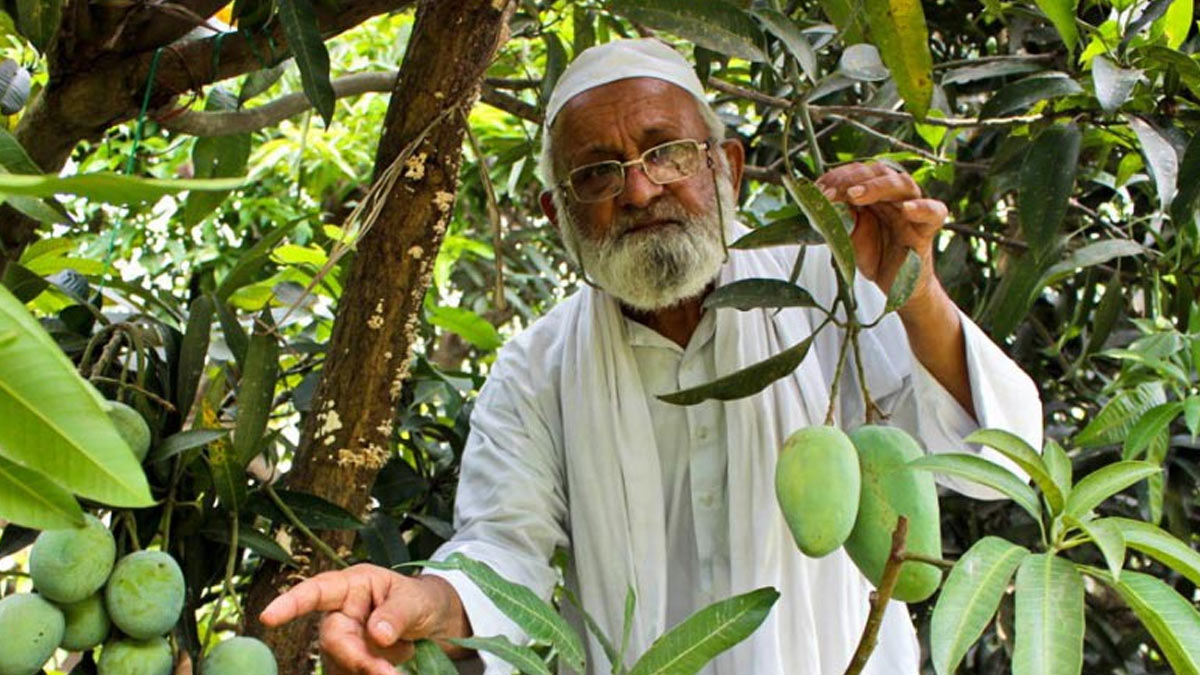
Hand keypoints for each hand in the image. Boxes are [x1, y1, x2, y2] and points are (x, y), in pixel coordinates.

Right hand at [259, 564, 460, 674]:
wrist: (434, 623)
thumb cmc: (420, 600)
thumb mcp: (416, 600)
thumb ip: (397, 613)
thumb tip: (376, 633)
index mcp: (352, 585)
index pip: (317, 591)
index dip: (291, 603)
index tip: (268, 617)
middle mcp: (340, 612)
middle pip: (332, 640)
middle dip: (358, 659)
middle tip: (388, 674)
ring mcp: (343, 640)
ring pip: (343, 664)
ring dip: (371, 668)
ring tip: (404, 656)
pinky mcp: (348, 663)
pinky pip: (350, 674)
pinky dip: (370, 674)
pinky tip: (392, 666)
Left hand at [815, 162, 947, 302]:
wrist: (897, 288)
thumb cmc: (876, 258)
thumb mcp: (848, 239)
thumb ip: (839, 221)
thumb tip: (823, 202)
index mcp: (875, 195)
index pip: (859, 173)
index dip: (838, 177)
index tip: (818, 189)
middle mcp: (894, 197)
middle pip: (879, 172)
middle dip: (851, 179)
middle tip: (829, 193)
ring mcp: (912, 211)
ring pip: (904, 185)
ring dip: (877, 186)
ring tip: (854, 195)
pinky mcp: (926, 230)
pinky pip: (935, 212)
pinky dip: (923, 208)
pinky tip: (906, 210)